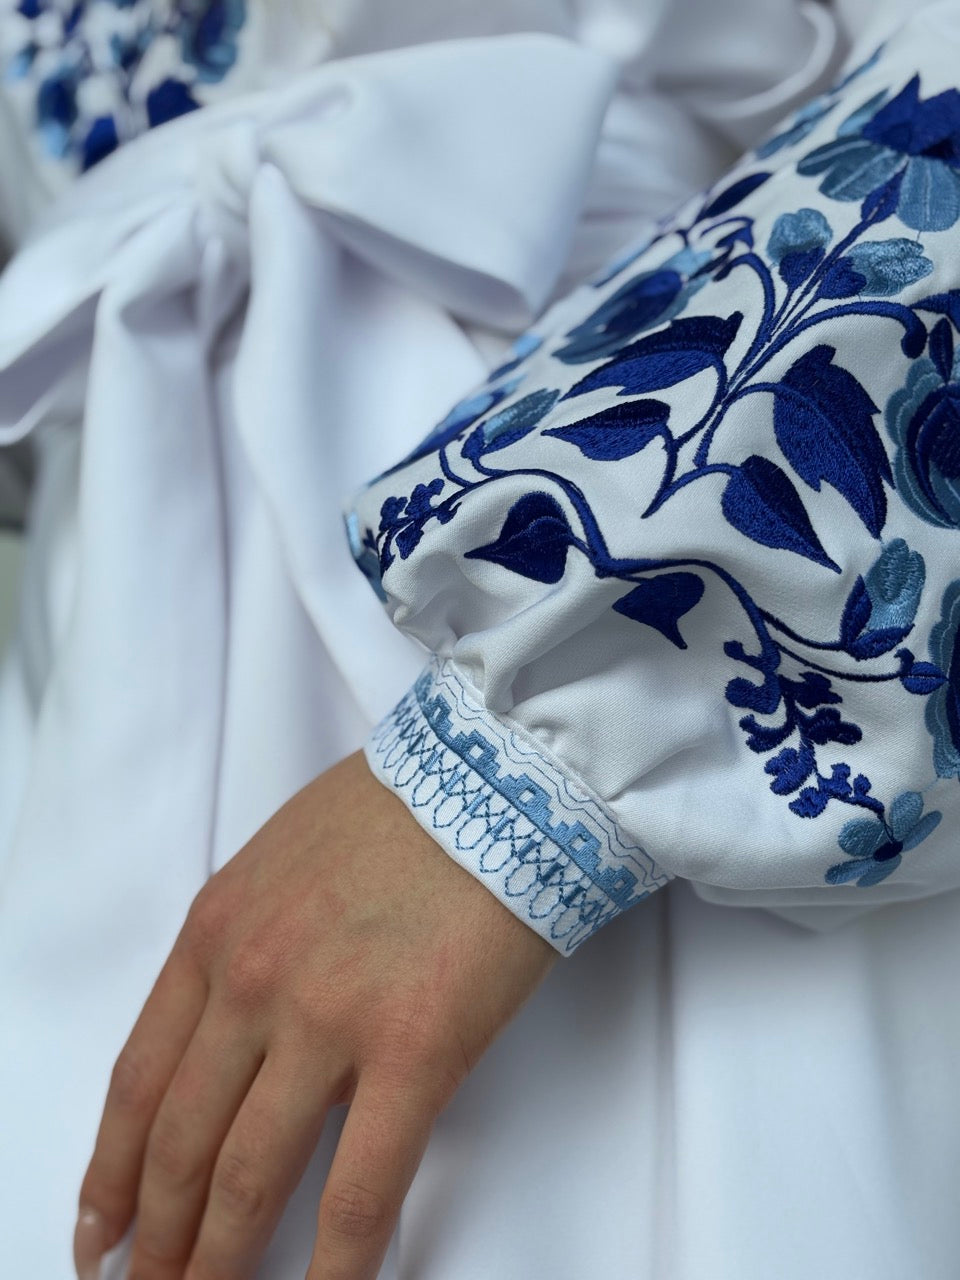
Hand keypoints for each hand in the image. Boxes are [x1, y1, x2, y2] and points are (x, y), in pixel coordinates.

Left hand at [74, 750, 556, 1279]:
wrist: (496, 778)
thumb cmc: (400, 810)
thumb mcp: (284, 858)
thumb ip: (248, 943)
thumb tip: (249, 1036)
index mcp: (216, 933)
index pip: (138, 1079)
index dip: (111, 1171)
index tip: (101, 1228)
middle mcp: (252, 983)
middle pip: (180, 1143)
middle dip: (158, 1236)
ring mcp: (327, 1020)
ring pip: (247, 1177)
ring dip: (218, 1261)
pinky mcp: (414, 1050)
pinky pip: (360, 1188)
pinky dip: (333, 1265)